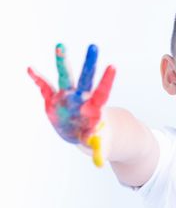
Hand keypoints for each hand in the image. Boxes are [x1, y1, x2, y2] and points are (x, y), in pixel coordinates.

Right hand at [28, 44, 115, 166]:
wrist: (79, 132)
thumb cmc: (91, 136)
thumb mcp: (95, 143)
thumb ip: (97, 148)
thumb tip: (101, 162)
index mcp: (93, 107)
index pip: (102, 91)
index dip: (106, 80)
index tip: (113, 66)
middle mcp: (80, 97)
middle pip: (86, 78)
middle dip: (89, 63)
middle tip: (94, 46)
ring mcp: (66, 96)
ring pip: (64, 76)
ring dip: (61, 62)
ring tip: (60, 46)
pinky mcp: (53, 99)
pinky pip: (44, 88)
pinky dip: (37, 79)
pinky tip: (30, 69)